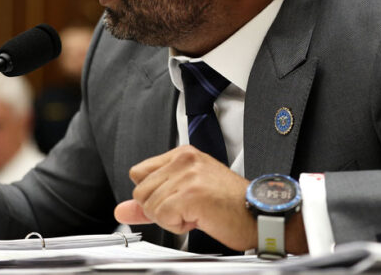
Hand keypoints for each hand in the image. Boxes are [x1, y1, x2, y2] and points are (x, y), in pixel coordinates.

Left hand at [114, 145, 255, 250]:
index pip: (139, 173)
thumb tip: (121, 209)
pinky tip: (198, 218)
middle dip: (161, 209)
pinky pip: (162, 217)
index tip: (176, 200)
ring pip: (150, 206)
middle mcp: (184, 160)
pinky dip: (178, 225)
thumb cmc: (230, 205)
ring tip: (197, 212)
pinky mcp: (190, 194)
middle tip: (190, 209)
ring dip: (171, 218)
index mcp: (184, 154)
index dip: (154, 195)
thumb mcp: (186, 196)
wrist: (258, 215)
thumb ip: (150, 201)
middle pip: (141, 192)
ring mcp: (187, 175)